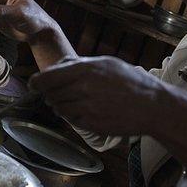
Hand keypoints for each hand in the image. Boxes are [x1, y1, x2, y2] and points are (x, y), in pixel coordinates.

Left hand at [29, 56, 168, 134]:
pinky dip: (72, 116)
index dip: (36, 82)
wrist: (152, 106)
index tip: (34, 84)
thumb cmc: (132, 82)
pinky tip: (85, 111)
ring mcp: (86, 108)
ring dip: (61, 105)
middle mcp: (83, 88)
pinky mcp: (91, 124)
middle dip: (50, 94)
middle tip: (58, 93)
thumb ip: (80, 64)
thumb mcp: (106, 63)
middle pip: (50, 94)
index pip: (47, 78)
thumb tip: (58, 67)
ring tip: (76, 101)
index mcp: (85, 69)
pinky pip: (71, 120)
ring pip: (58, 108)